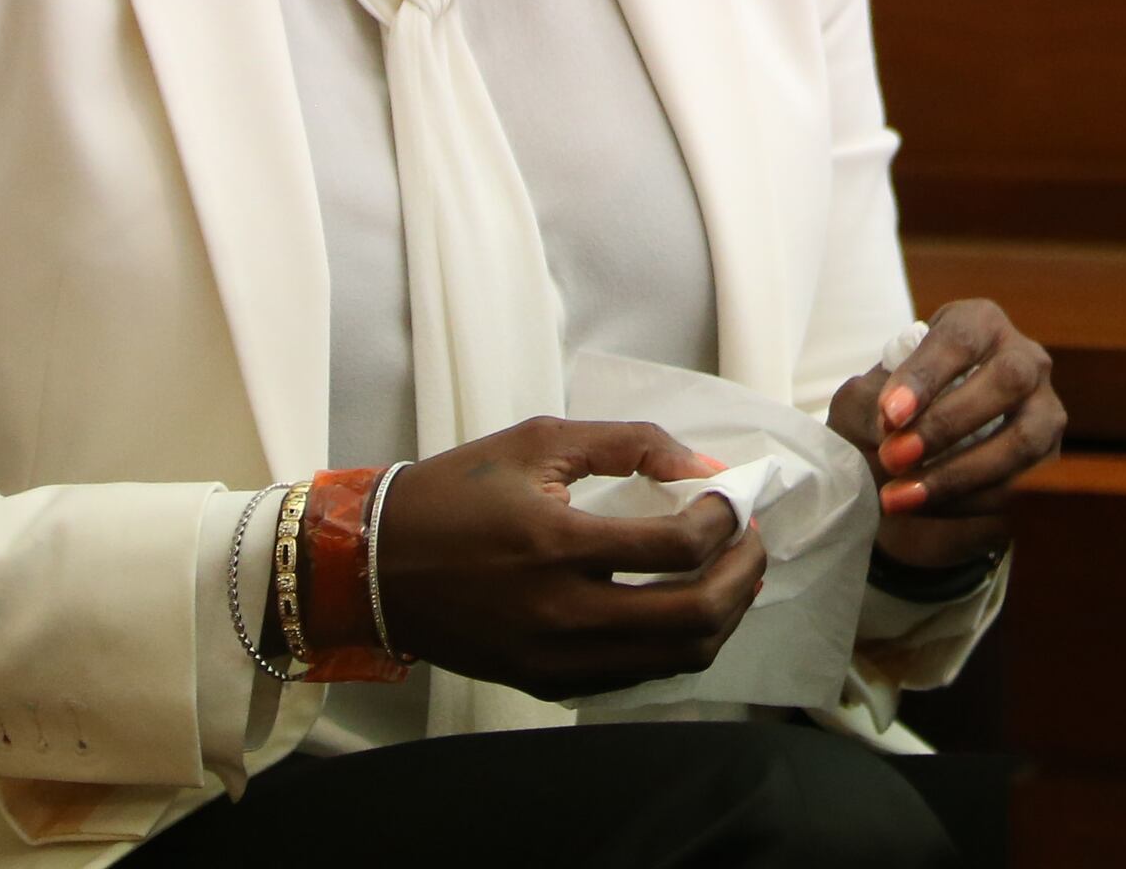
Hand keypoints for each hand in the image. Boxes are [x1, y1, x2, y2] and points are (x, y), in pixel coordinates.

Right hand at [372, 418, 763, 698]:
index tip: (734, 496)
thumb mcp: (538, 441)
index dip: (727, 518)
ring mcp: (556, 659)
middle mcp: (561, 614)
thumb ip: (629, 444)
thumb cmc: (455, 492)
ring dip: (722, 615)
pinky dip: (676, 643)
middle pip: (694, 616)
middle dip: (744, 573)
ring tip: (732, 573)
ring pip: (676, 658)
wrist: (372, 565)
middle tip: (752, 538)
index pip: (679, 547)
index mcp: (556, 545)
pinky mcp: (548, 683)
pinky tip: (683, 605)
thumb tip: (704, 469)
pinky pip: (639, 675)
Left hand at [825, 299, 1064, 570]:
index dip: (925, 375)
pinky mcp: (1048, 461)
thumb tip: (890, 428)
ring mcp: (1045, 410)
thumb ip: (870, 404)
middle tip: (893, 457)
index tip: (889, 415)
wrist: (914, 457)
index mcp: (980, 324)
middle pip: (1008, 380)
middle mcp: (1024, 359)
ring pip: (1023, 439)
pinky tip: (922, 507)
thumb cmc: (892, 413)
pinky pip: (1020, 485)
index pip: (960, 339)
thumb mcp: (866, 398)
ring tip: (900, 496)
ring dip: (959, 473)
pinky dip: (967, 502)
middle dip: (947, 423)